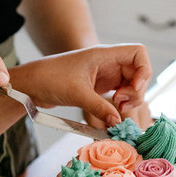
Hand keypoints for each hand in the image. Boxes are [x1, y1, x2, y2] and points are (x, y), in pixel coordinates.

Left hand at [11, 44, 151, 127]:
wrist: (31, 84)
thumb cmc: (49, 78)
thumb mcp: (76, 93)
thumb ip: (99, 108)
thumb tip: (118, 123)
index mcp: (104, 54)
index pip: (138, 53)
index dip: (144, 70)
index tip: (134, 87)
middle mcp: (108, 62)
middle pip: (138, 73)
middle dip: (136, 91)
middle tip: (121, 105)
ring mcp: (106, 75)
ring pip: (131, 86)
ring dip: (130, 100)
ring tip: (116, 110)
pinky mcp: (100, 87)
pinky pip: (120, 95)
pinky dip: (120, 105)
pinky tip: (112, 114)